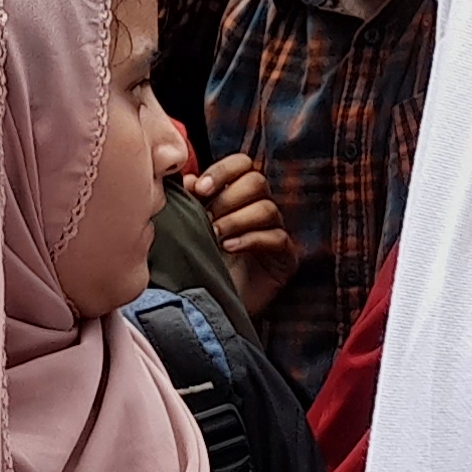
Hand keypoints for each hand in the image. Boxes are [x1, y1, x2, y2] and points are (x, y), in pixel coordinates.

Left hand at [193, 152, 295, 316]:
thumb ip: (189, 201)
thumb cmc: (199, 264)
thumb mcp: (189, 228)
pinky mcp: (285, 258)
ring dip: (236, 220)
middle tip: (207, 217)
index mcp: (237, 195)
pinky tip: (229, 248)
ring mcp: (275, 232)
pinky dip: (251, 239)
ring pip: (267, 208)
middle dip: (227, 198)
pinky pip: (277, 238)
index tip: (200, 189)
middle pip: (257, 181)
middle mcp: (259, 208)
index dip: (223, 171)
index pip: (242, 164)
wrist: (209, 307)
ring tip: (214, 236)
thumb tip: (187, 179)